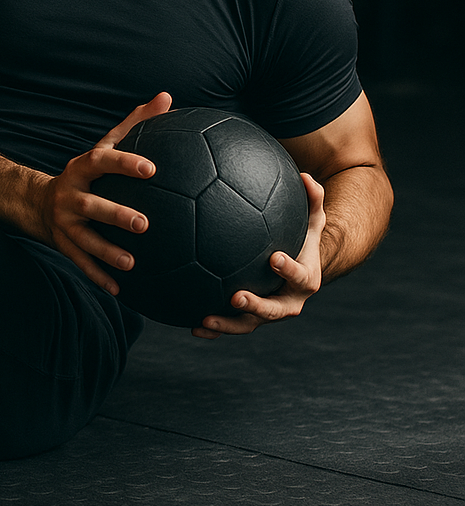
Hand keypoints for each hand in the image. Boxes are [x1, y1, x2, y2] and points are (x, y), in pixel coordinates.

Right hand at [38, 92, 171, 293]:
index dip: (125, 163)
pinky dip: (99, 277)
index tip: (151, 168)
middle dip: (115, 214)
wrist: (39, 201)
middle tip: (144, 223)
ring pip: (84, 239)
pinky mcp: (63, 245)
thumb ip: (135, 124)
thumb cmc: (88, 172)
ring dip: (106, 252)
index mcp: (82, 168)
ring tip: (132, 263)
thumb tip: (167, 97)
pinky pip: (81, 263)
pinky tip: (120, 290)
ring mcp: (64, 222)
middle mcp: (70, 195)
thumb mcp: (105, 146)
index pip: (103, 161)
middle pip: (91, 205)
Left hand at [192, 173, 325, 338]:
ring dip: (227, 324)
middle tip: (236, 297)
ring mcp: (268, 313)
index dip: (289, 269)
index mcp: (306, 280)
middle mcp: (288, 302)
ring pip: (249, 324)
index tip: (273, 258)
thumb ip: (312, 199)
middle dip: (256, 306)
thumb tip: (306, 176)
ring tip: (205, 318)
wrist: (298, 269)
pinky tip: (192, 325)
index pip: (300, 277)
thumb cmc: (302, 237)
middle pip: (275, 310)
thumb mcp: (312, 220)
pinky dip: (214, 328)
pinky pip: (231, 325)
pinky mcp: (250, 318)